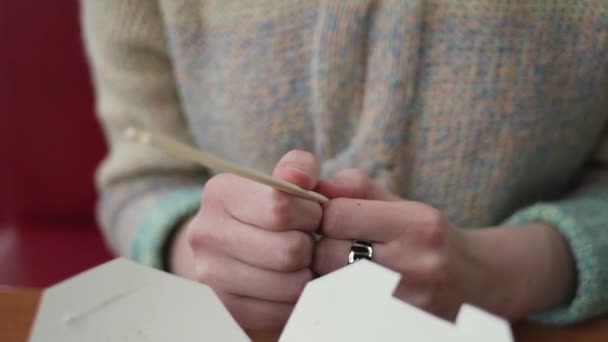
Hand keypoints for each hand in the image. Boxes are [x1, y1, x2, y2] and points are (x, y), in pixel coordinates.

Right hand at [183, 150, 321, 328]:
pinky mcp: (225, 308)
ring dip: (307, 274)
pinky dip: (297, 299)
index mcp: (220, 192)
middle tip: (307, 239)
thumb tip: (299, 177)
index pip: (280, 207)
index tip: (310, 213)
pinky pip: (283, 311)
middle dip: (311, 245)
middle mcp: (205, 232)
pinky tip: (289, 282)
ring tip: (299, 261)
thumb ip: (301, 167)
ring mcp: (210, 274)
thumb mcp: (289, 178)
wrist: (241, 248)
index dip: (310, 213)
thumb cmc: (277, 208)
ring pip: (290, 284)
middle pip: (288, 250)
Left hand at [312, 169, 575, 320]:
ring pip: (329, 284)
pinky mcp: (399, 326)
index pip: (337, 215)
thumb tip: (313, 187)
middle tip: (336, 246)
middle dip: (323, 246)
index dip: (326, 215)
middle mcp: (416, 265)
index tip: (334, 220)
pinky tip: (353, 290)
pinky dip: (339, 298)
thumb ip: (357, 188)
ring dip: (327, 274)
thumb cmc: (430, 239)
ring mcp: (408, 303)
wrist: (482, 285)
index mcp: (418, 225)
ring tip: (344, 267)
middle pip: (327, 252)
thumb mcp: (403, 205)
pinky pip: (343, 309)